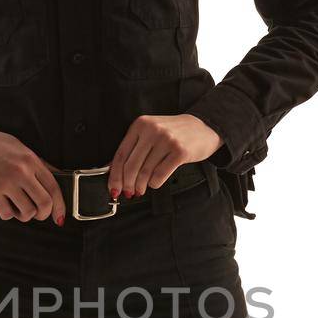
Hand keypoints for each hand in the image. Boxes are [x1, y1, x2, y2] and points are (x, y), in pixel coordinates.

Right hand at [0, 118, 67, 222]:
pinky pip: (7, 214)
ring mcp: (5, 183)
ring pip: (27, 212)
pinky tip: (3, 204)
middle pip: (44, 204)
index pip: (54, 187)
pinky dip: (7, 214)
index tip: (59, 216)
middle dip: (43, 214)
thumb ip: (37, 163)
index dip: (60, 206)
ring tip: (17, 206)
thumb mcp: (19, 147)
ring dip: (24, 215)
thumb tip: (56, 177)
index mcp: (30, 160)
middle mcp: (21, 172)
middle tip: (37, 214)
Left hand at [107, 114, 222, 198]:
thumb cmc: (175, 133)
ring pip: (145, 172)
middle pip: (131, 166)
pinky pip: (160, 175)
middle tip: (128, 193)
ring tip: (140, 190)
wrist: (204, 126)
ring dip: (140, 186)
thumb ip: (133, 148)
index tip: (113, 188)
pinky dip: (154, 183)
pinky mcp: (180, 152)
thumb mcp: (151, 133)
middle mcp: (152, 130)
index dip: (114, 176)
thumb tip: (112, 169)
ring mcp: (166, 140)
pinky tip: (155, 182)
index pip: (121, 154)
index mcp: (140, 124)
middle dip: (127, 184)